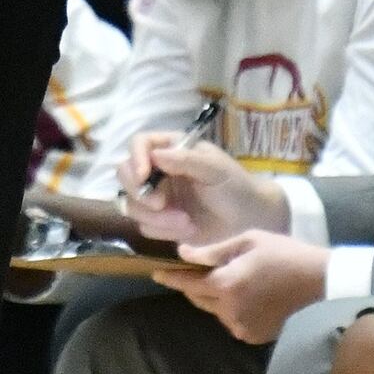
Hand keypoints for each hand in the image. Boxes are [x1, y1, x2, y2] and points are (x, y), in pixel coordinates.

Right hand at [127, 140, 285, 246]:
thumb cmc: (235, 186)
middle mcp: (158, 171)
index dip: (135, 158)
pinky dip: (163, 230)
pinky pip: (144, 226)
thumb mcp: (215, 169)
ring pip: (131, 204)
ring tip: (185, 223)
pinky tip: (187, 230)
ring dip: (155, 217)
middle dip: (140, 193)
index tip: (143, 176)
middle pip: (124, 174)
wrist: (249, 221)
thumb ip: (186, 160)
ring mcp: (156, 197)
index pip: (139, 143)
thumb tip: (155, 155)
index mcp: (171, 149)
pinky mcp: (159, 222)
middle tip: (161, 204)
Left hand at [153, 228, 327, 342]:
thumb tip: (183, 254)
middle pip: (198, 298)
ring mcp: (241, 327)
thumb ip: (212, 251)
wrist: (318, 280)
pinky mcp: (253, 336)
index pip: (188, 283)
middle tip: (198, 269)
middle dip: (194, 284)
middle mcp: (229, 311)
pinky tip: (247, 295)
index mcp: (226, 285)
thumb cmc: (282, 253)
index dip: (171, 277)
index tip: (156, 273)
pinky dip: (231, 308)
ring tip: (232, 280)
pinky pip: (231, 320)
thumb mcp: (246, 241)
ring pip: (214, 310)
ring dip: (214, 296)